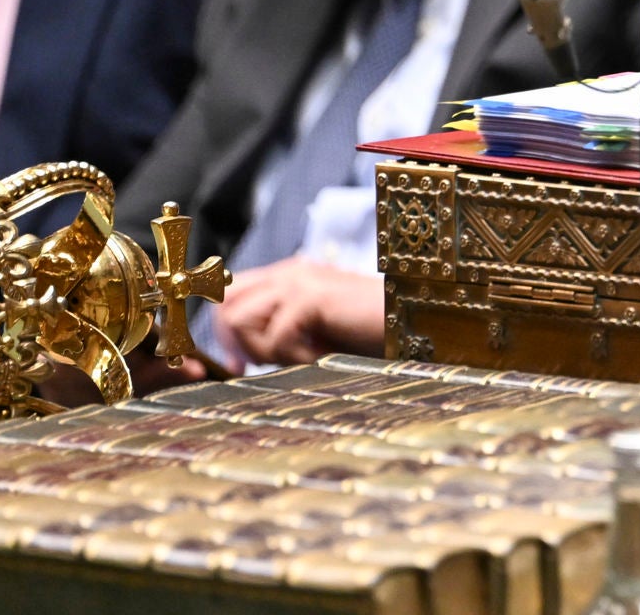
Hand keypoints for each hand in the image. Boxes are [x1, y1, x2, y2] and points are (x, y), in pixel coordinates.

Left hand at [217, 257, 387, 365]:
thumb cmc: (369, 331)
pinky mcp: (311, 298)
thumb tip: (241, 356)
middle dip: (235, 343)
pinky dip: (293, 359)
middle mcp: (289, 272)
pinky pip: (273, 340)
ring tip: (301, 358)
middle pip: (224, 305)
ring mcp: (299, 281)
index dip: (225, 335)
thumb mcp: (315, 330)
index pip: (230, 296)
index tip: (238, 367)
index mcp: (289, 275)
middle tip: (261, 366)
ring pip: (238, 321)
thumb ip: (281, 331)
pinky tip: (322, 355)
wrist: (415, 318)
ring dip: (263, 351)